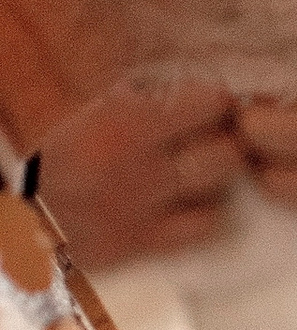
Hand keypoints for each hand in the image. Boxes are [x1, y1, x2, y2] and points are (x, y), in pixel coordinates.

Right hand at [33, 81, 245, 263]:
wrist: (34, 217)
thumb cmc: (68, 158)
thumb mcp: (98, 114)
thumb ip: (144, 100)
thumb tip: (196, 89)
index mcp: (125, 121)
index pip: (207, 104)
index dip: (220, 104)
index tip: (218, 106)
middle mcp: (140, 162)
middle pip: (225, 151)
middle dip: (228, 143)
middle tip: (219, 141)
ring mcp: (146, 205)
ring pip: (219, 187)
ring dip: (220, 178)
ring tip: (203, 170)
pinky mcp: (148, 240)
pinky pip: (204, 225)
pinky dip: (206, 213)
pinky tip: (192, 203)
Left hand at [235, 0, 296, 211]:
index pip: (275, 49)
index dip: (247, 37)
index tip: (243, 28)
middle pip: (254, 106)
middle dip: (243, 87)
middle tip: (248, 68)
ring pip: (260, 150)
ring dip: (253, 130)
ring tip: (267, 104)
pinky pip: (286, 190)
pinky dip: (275, 168)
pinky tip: (289, 143)